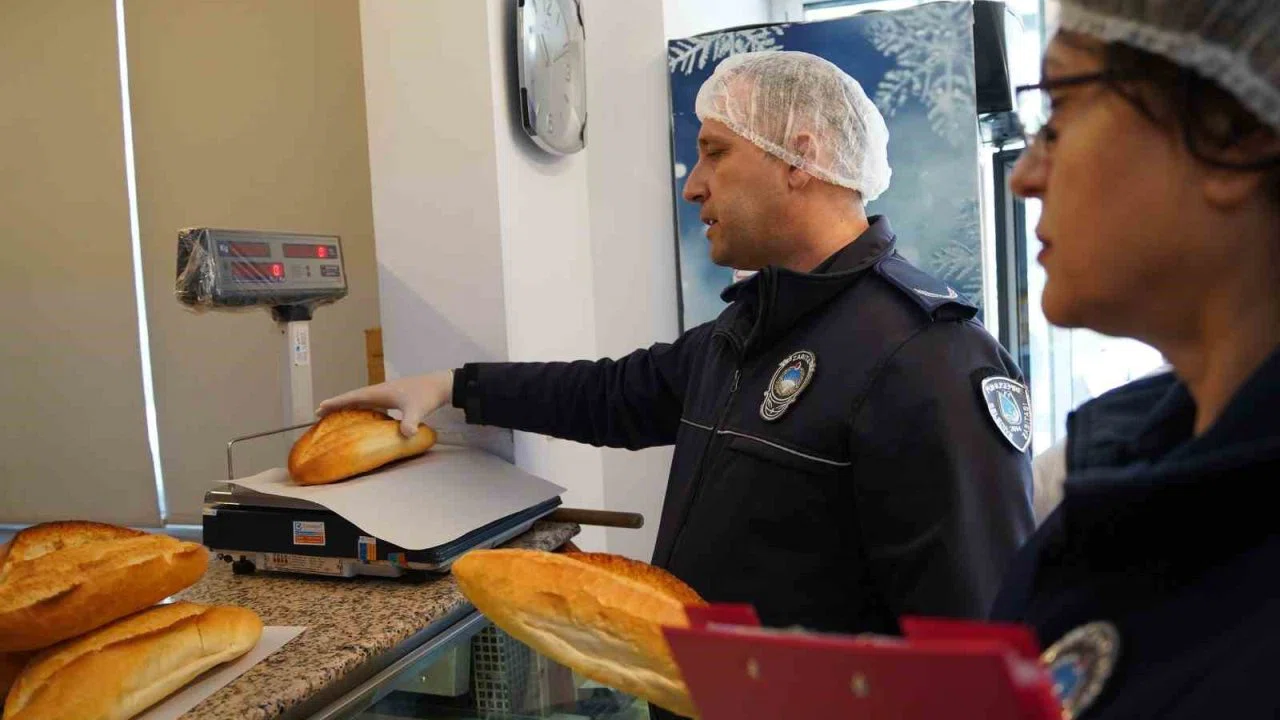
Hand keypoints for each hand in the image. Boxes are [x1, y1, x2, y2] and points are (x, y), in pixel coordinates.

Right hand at [316, 370, 454, 437]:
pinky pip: (372, 402)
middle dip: (337, 404)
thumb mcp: (417, 410)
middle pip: (354, 397)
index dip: (337, 402)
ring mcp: (387, 392)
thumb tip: (406, 434)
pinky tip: (363, 415)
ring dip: (348, 405)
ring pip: (362, 399)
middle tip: (320, 412)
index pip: (353, 396)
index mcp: (380, 392)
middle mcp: (380, 390)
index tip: (320, 406)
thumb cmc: (427, 395)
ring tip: (335, 413)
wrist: (441, 384)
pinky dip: (362, 407)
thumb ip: (410, 422)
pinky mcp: (394, 396)